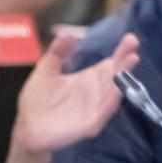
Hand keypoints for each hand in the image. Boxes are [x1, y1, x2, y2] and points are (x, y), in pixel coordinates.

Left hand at [14, 30, 138, 153]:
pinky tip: (116, 92)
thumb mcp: (46, 71)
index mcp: (87, 80)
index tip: (131, 39)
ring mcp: (95, 109)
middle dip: (125, 64)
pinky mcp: (89, 125)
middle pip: (115, 76)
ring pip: (113, 93)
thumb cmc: (38, 101)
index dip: (120, 52)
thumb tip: (69, 33)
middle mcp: (95, 93)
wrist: (28, 129)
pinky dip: (109, 102)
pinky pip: (102, 113)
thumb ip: (57, 52)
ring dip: (121, 81)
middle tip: (133, 51)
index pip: (109, 64)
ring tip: (128, 66)